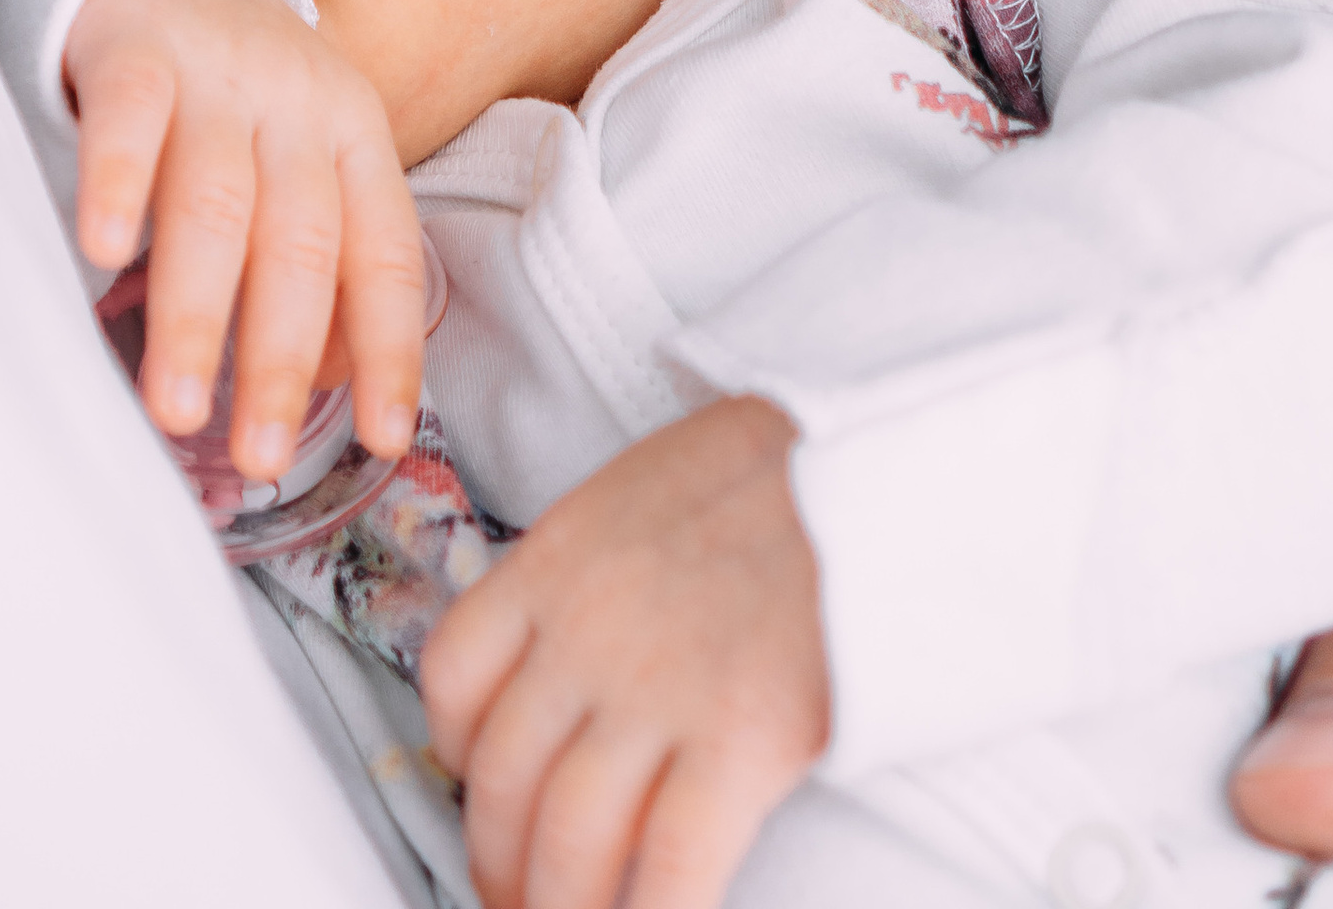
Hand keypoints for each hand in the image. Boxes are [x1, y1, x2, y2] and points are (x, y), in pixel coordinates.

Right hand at [64, 0, 429, 478]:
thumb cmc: (234, 89)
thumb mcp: (299, 157)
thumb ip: (319, 259)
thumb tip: (327, 385)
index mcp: (355, 133)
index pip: (385, 251)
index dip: (390, 347)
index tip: (384, 437)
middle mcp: (297, 100)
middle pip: (300, 240)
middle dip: (278, 356)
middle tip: (257, 454)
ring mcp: (216, 70)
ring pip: (214, 200)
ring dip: (197, 311)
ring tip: (175, 407)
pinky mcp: (133, 46)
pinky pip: (129, 118)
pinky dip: (116, 184)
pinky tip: (101, 252)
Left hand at [422, 397, 828, 908]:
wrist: (877, 467)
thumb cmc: (780, 472)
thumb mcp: (650, 483)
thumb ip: (595, 561)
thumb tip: (572, 638)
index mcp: (559, 558)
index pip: (455, 673)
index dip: (457, 751)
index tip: (478, 787)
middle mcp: (587, 631)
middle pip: (504, 779)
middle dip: (500, 861)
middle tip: (516, 896)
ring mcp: (657, 690)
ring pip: (569, 839)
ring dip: (559, 908)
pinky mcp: (739, 741)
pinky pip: (670, 867)